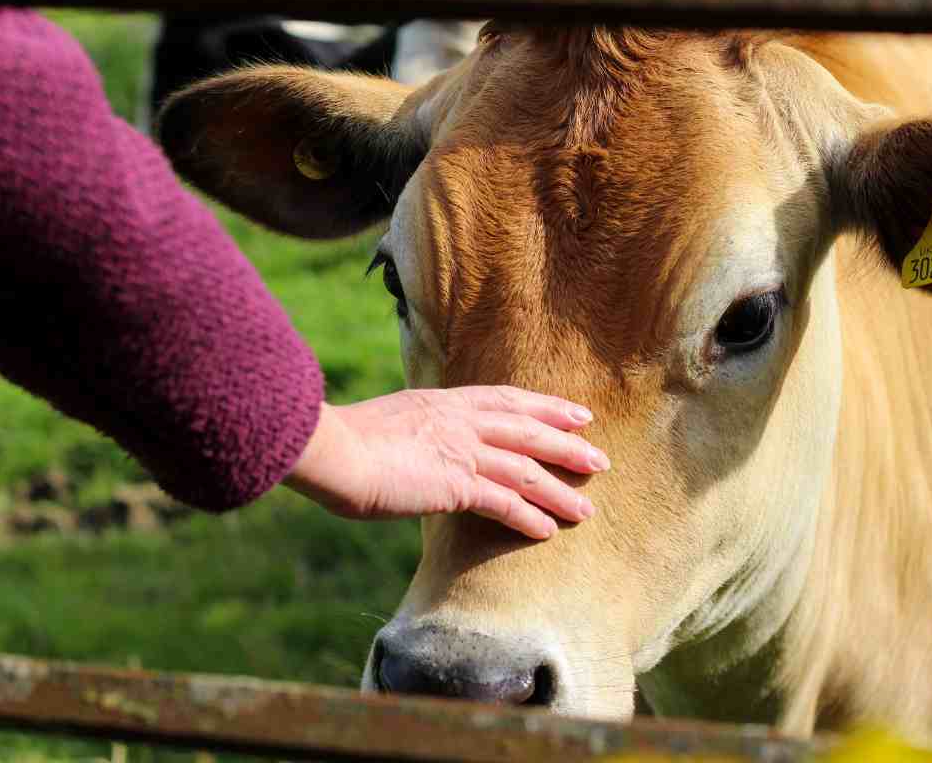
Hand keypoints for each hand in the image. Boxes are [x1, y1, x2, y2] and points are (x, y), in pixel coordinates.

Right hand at [284, 387, 607, 538]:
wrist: (331, 450)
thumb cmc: (346, 443)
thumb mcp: (389, 424)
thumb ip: (416, 433)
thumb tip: (423, 449)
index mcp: (444, 402)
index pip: (508, 400)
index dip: (547, 407)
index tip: (577, 415)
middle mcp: (460, 421)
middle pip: (529, 430)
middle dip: (568, 446)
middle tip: (600, 460)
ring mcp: (460, 450)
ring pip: (526, 469)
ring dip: (560, 490)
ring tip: (587, 510)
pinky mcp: (454, 483)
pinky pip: (504, 501)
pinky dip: (529, 516)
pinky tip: (548, 531)